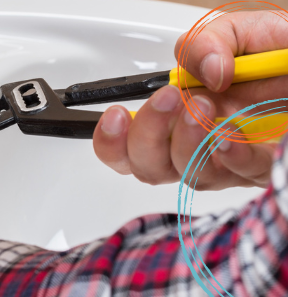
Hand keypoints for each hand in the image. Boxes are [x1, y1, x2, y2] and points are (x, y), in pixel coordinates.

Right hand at [93, 11, 287, 189]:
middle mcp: (200, 145)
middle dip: (149, 136)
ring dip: (189, 143)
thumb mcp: (239, 33)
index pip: (129, 146)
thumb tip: (202, 72)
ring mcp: (230, 162)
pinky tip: (230, 135)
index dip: (111, 142)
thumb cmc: (280, 58)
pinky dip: (230, 157)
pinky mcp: (265, 169)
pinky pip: (240, 176)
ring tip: (203, 107)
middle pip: (150, 168)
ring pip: (191, 176)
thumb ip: (206, 42)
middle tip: (169, 101)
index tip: (116, 116)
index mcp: (180, 117)